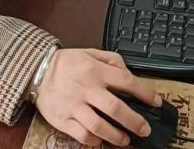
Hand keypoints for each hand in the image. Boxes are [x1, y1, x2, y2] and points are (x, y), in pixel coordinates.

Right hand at [35, 49, 160, 146]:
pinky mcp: (63, 119)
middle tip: (144, 129)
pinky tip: (102, 140)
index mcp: (95, 71)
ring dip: (116, 136)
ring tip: (125, 140)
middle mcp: (86, 89)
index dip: (145, 93)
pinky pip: (82, 135)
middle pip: (115, 108)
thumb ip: (112, 60)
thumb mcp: (90, 53)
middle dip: (134, 121)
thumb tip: (128, 73)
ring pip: (99, 126)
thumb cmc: (66, 64)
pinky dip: (94, 140)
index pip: (126, 82)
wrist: (37, 71)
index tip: (156, 101)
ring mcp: (74, 106)